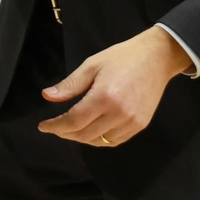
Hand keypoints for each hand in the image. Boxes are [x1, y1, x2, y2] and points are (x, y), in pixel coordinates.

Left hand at [37, 26, 193, 146]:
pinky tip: (90, 131)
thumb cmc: (121, 58)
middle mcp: (119, 114)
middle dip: (65, 133)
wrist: (156, 58)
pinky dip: (99, 139)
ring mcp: (132, 122)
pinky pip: (115, 140)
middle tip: (54, 127)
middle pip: (85, 134)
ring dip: (82, 138)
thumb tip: (46, 96)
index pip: (74, 120)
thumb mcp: (91, 65)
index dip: (56, 126)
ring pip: (100, 141)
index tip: (43, 126)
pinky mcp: (140, 125)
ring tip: (69, 130)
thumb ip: (69, 85)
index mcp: (104, 97)